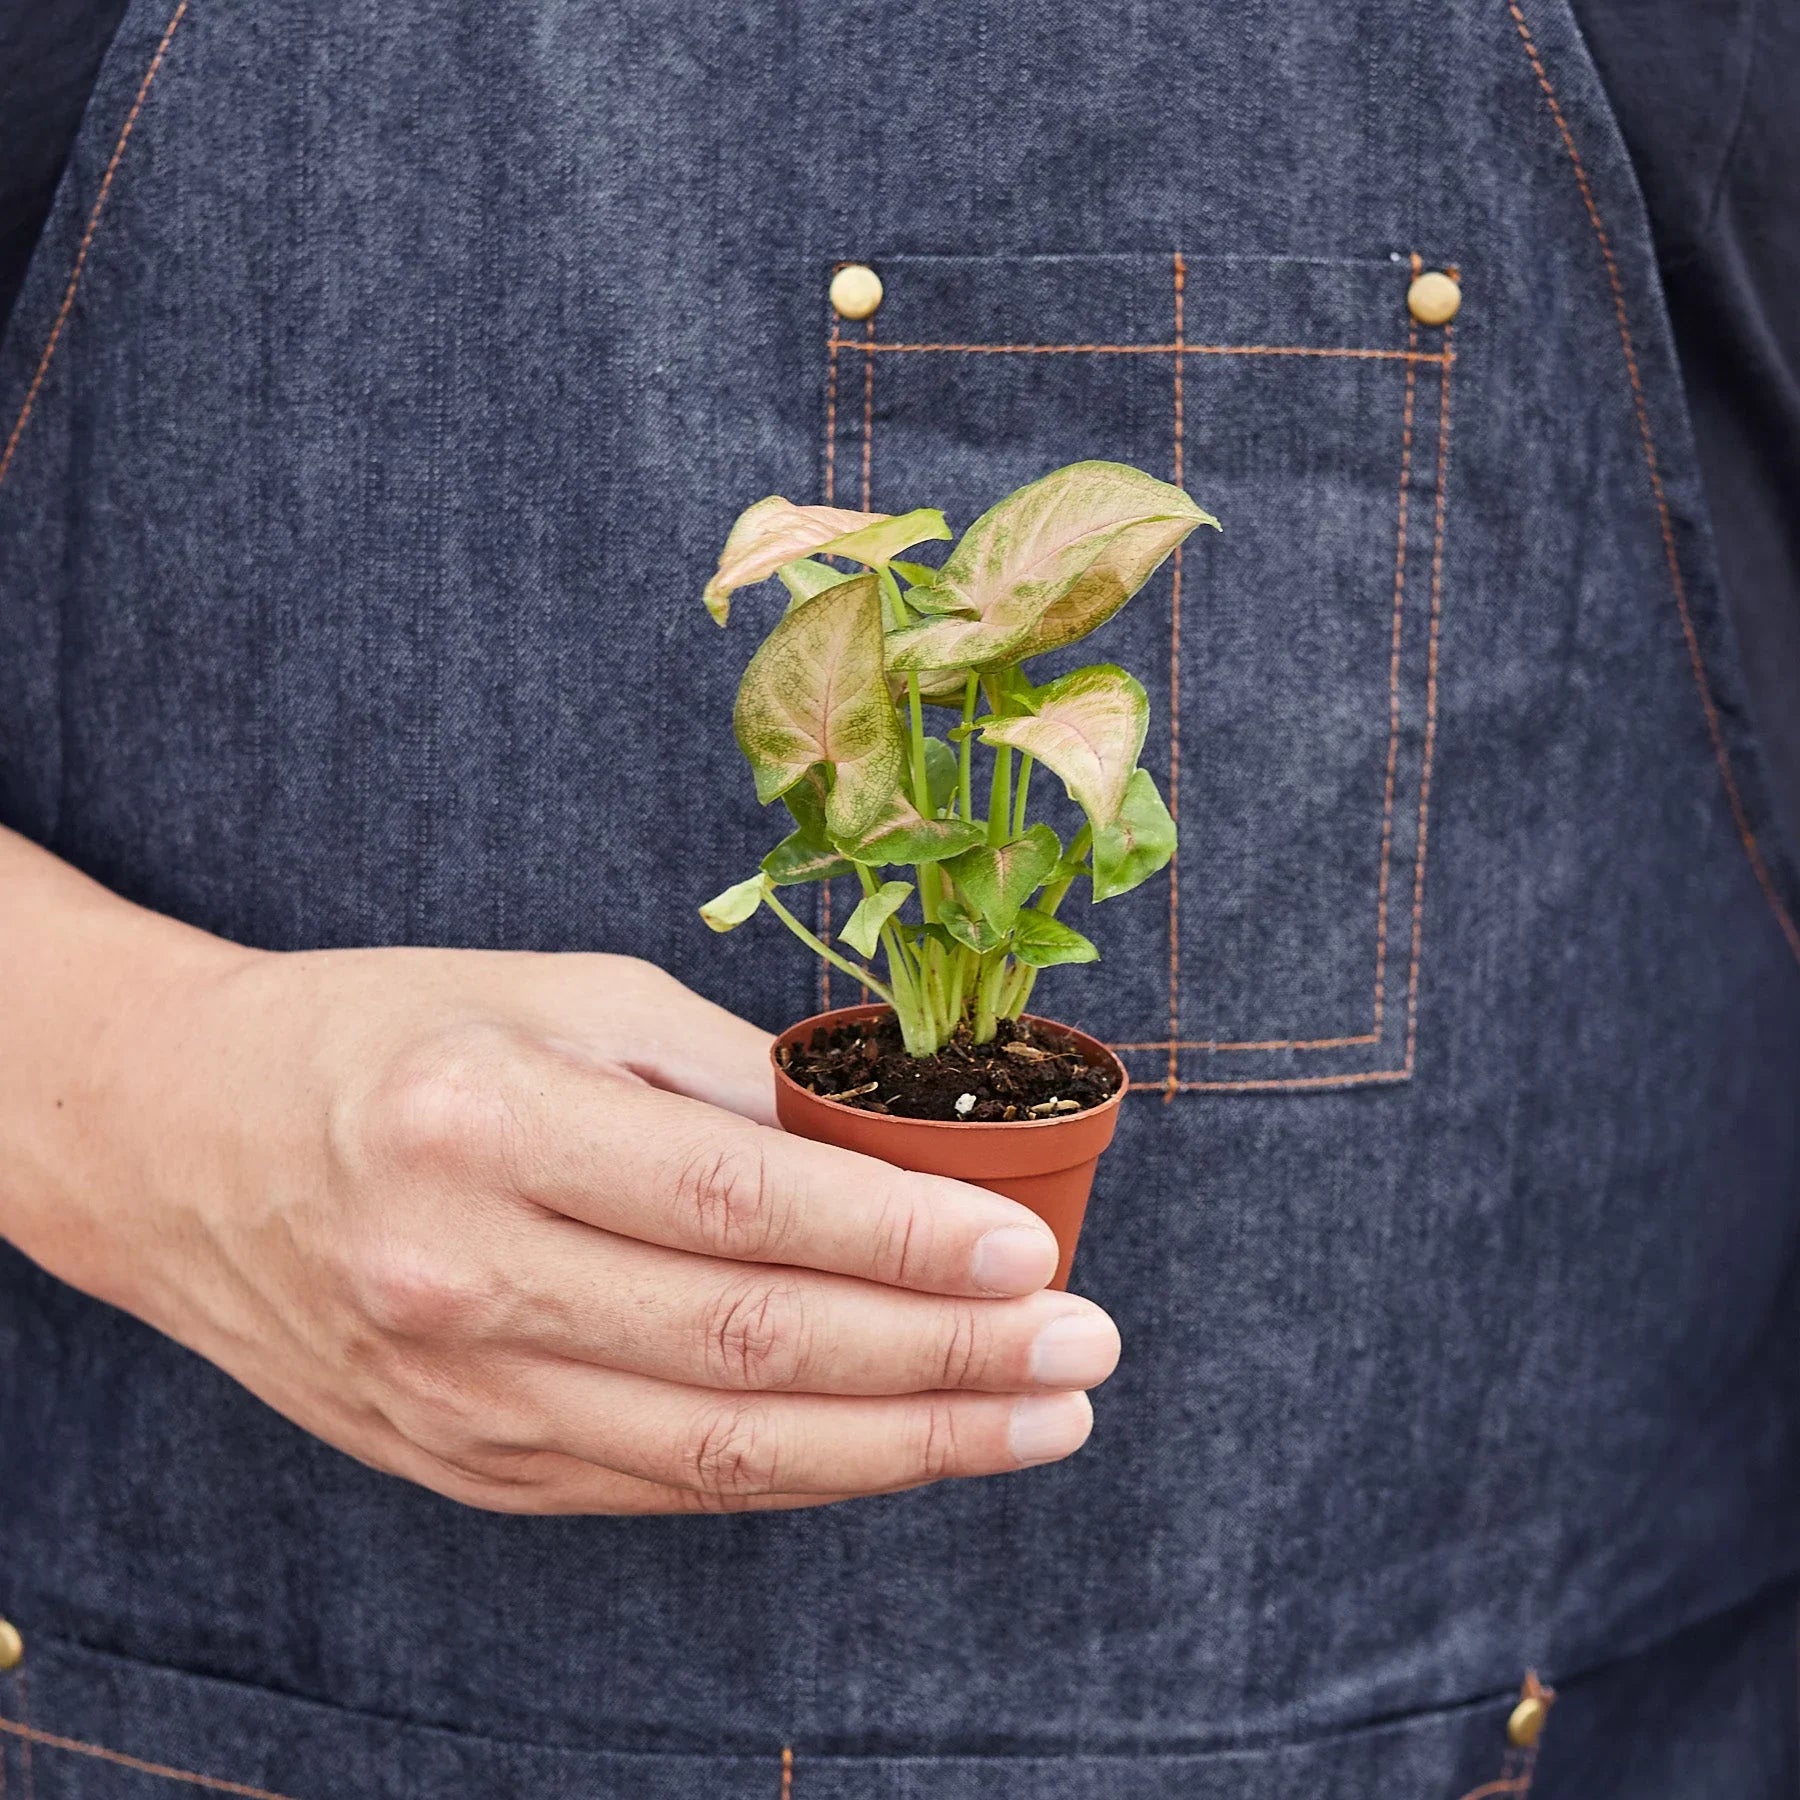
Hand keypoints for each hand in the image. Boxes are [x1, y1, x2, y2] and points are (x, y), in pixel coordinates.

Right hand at [7, 872, 1117, 1514]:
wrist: (184, 1144)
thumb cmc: (391, 1039)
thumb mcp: (556, 997)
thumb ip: (722, 1075)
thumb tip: (890, 1148)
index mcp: (483, 1127)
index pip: (735, 1203)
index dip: (899, 1237)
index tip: (1031, 1252)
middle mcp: (461, 1279)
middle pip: (750, 1349)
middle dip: (943, 1358)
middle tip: (1082, 1351)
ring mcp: (457, 1398)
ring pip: (722, 1455)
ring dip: (904, 1445)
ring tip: (1036, 1420)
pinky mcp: (464, 1465)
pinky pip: (662, 1487)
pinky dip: (802, 1472)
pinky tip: (902, 1444)